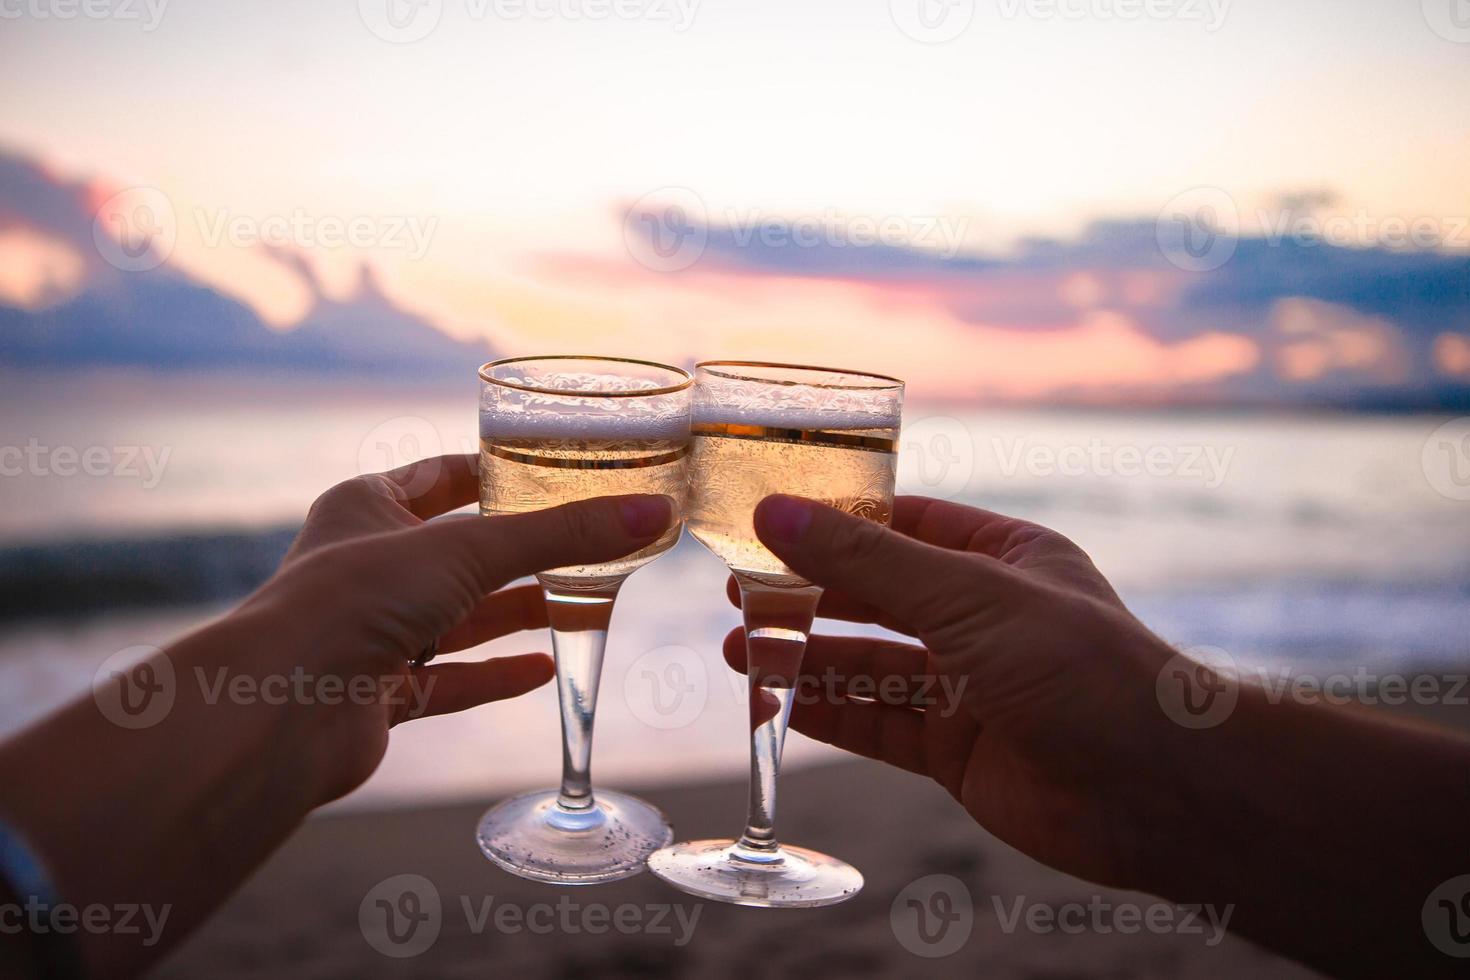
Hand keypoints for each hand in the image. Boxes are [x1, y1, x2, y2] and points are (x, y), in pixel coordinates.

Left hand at [241, 454, 675, 802]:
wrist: (282, 706)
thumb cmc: (355, 601)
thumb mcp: (473, 550)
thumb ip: (564, 535)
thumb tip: (651, 513)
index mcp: (367, 507)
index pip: (443, 477)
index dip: (497, 473)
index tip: (556, 474)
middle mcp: (365, 566)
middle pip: (460, 553)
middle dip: (524, 552)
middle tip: (588, 543)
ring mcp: (371, 633)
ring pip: (459, 619)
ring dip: (517, 612)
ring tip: (583, 601)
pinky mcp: (379, 694)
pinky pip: (450, 680)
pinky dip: (496, 674)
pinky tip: (546, 668)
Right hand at [723, 494, 1175, 889]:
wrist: (1154, 789)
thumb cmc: (1079, 667)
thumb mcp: (964, 595)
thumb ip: (865, 559)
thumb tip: (775, 514)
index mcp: (1005, 557)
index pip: (907, 524)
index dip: (839, 523)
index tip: (770, 523)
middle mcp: (987, 618)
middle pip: (880, 597)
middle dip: (812, 596)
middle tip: (739, 593)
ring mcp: (971, 687)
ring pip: (872, 665)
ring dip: (808, 658)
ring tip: (741, 650)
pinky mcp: (957, 751)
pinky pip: (878, 725)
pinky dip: (828, 714)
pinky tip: (775, 703)